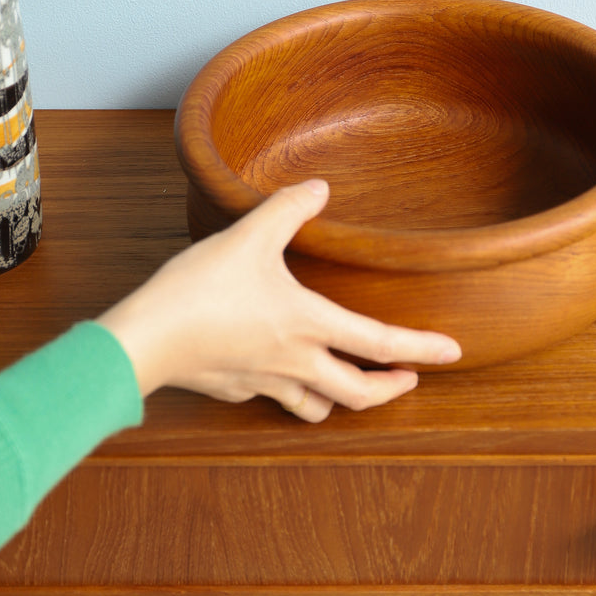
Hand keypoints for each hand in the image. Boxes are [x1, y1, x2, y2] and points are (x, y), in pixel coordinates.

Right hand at [97, 179, 460, 420]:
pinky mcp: (235, 388)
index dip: (421, 349)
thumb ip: (287, 209)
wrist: (144, 340)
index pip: (380, 343)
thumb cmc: (198, 290)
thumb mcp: (247, 236)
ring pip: (318, 408)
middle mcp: (296, 362)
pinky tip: (279, 372)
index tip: (452, 353)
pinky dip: (289, 390)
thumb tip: (320, 188)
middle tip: (409, 379)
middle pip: (359, 394)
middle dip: (391, 389)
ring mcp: (265, 381)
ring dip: (341, 400)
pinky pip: (274, 397)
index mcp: (308, 324)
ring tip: (350, 384)